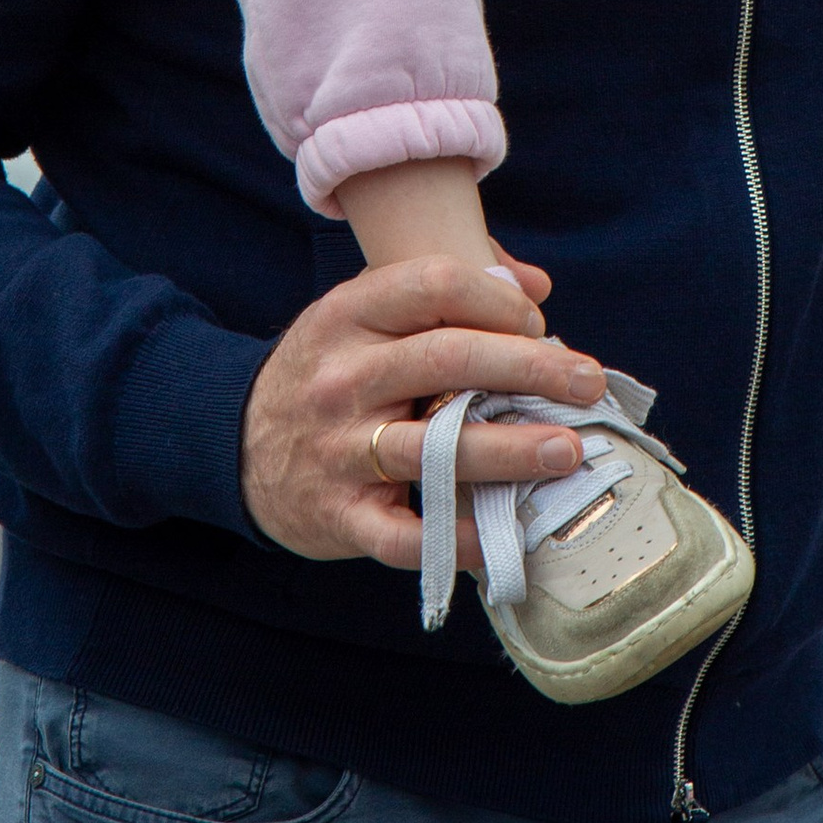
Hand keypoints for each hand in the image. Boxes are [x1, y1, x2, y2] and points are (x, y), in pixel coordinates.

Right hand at [239, 251, 608, 570]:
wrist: (234, 444)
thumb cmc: (329, 371)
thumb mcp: (363, 315)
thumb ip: (445, 292)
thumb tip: (536, 285)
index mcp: (348, 315)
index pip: (433, 285)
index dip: (497, 300)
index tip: (538, 324)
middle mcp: (341, 377)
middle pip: (446, 359)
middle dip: (530, 368)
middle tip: (588, 382)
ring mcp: (338, 449)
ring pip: (433, 447)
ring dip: (510, 449)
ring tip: (567, 451)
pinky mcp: (339, 514)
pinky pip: (404, 533)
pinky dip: (456, 538)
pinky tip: (501, 534)